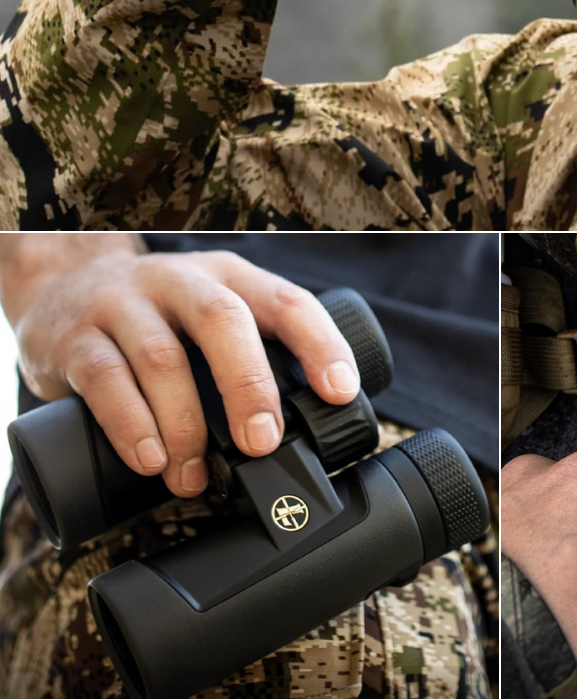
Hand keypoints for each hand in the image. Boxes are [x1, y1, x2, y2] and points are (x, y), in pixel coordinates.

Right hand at [13, 247, 361, 498]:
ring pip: (162, 356)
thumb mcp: (206, 319)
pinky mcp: (76, 337)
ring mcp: (124, 303)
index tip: (340, 392)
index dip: (318, 343)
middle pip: (223, 319)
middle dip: (249, 384)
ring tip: (194, 477)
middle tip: (262, 443)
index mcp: (227, 276)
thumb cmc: (154, 318)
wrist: (58, 292)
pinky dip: (130, 424)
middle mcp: (180, 280)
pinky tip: (149, 459)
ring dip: (185, 425)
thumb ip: (244, 360)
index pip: (285, 300)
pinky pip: (106, 378)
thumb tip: (294, 441)